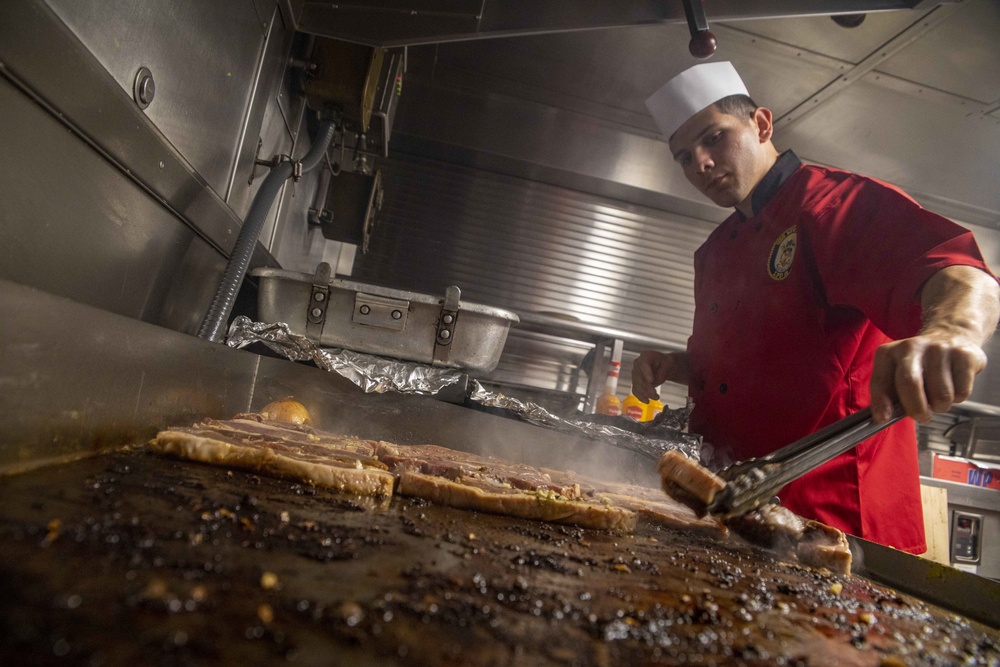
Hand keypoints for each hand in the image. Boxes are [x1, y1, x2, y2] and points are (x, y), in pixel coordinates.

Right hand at [632, 351, 688, 401]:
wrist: (663, 367)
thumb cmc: (666, 363)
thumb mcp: (669, 363)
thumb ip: (663, 370)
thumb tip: (655, 380)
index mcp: (645, 356)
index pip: (643, 364)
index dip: (646, 372)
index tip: (651, 381)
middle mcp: (637, 364)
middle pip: (639, 377)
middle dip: (647, 387)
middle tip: (655, 394)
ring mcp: (635, 373)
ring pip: (637, 385)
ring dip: (645, 393)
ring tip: (656, 397)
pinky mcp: (636, 382)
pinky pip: (635, 390)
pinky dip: (640, 396)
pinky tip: (647, 401)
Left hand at [870, 329, 987, 423]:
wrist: (952, 336)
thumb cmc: (921, 364)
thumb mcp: (897, 371)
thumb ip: (891, 392)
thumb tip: (886, 417)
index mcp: (888, 353)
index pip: (880, 381)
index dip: (881, 402)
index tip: (884, 417)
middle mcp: (911, 347)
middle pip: (910, 384)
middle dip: (916, 409)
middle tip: (922, 416)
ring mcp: (939, 350)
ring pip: (941, 395)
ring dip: (941, 405)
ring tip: (939, 396)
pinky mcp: (964, 356)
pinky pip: (961, 392)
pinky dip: (958, 397)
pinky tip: (954, 386)